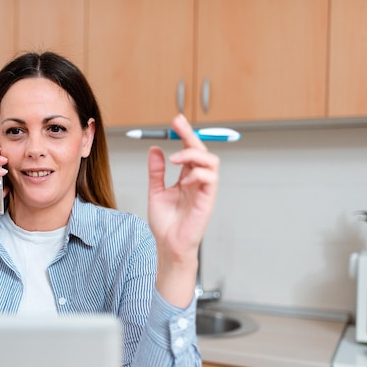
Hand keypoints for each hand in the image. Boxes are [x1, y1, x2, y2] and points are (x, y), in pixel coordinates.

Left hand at [147, 114, 219, 304]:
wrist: (168, 245)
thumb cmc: (165, 223)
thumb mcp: (155, 191)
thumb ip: (156, 172)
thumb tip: (154, 149)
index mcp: (186, 177)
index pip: (189, 150)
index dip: (184, 134)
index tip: (175, 121)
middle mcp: (197, 181)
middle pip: (201, 150)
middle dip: (190, 135)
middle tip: (177, 124)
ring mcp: (204, 190)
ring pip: (211, 162)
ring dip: (193, 155)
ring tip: (176, 159)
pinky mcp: (207, 200)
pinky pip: (210, 180)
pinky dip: (197, 175)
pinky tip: (183, 181)